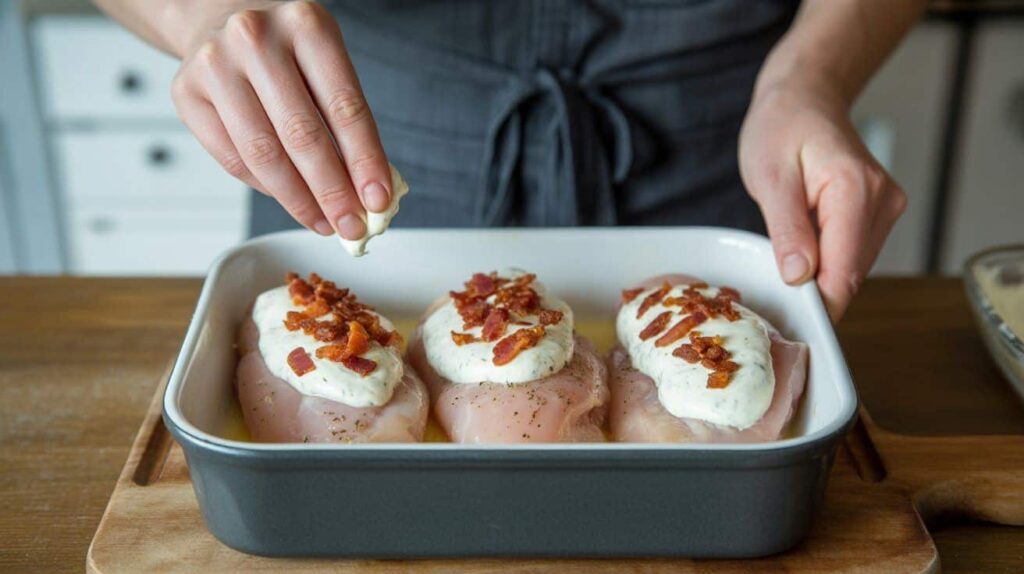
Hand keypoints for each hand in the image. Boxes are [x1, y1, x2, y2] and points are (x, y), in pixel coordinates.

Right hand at [170, 0, 389, 238]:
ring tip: (323, 222)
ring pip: (263, 154)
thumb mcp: (327, 66)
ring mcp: (214, 64)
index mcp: (307, 26)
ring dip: (299, 200)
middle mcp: (255, 38)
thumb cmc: (289, 52)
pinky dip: (266, 188)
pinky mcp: (186, 92)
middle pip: (302, 135)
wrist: (225, 19)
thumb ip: (347, 123)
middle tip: (351, 225)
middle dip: (332, 191)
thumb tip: (368, 193)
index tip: (378, 200)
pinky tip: (290, 199)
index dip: (365, 161)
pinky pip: (232, 159)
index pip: (344, 108)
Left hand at [739, 77, 906, 321]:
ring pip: (851, 271)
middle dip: (813, 292)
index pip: (844, 273)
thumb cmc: (782, 128)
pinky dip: (825, 261)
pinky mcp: (878, 215)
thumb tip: (800, 277)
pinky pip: (850, 256)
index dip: (817, 306)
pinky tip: (802, 245)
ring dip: (818, 276)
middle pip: (850, 277)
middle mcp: (883, 203)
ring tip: (783, 254)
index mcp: (857, 192)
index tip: (787, 323)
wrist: (804, 97)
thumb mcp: (771, 176)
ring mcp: (886, 209)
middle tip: (771, 292)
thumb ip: (787, 228)